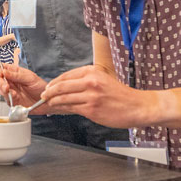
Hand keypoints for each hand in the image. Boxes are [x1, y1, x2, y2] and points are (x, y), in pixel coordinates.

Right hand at [0, 62, 47, 109]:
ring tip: (9, 89)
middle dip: (0, 82)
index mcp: (13, 72)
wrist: (47, 100)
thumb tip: (4, 71)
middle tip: (5, 84)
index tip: (0, 72)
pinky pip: (7, 99)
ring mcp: (10, 91)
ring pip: (0, 89)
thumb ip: (16, 75)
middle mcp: (10, 81)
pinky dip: (9, 97)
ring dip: (3, 89)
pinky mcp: (12, 101)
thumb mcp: (30, 77)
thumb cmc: (40, 86)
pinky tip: (14, 95)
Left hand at [40, 65, 157, 126]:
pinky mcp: (91, 109)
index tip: (47, 88)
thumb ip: (85, 82)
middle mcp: (91, 81)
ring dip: (53, 102)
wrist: (137, 106)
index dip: (54, 83)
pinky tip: (59, 109)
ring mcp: (91, 96)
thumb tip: (66, 87)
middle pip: (61, 86)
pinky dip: (62, 109)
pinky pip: (71, 108)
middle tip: (43, 97)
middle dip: (49, 92)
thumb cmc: (121, 96)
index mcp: (92, 71)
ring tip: (48, 104)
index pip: (66, 76)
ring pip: (64, 98)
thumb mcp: (103, 80)